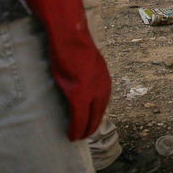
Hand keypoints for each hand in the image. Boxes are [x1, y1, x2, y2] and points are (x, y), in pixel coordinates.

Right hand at [12, 0, 110, 139]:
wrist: (69, 35)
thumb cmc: (72, 42)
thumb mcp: (82, 59)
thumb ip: (83, 71)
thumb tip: (76, 74)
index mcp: (103, 77)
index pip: (101, 102)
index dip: (95, 114)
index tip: (89, 123)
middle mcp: (102, 86)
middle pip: (99, 113)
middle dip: (91, 125)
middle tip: (83, 136)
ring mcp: (92, 91)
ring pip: (90, 118)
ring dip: (83, 130)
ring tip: (76, 138)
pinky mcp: (79, 95)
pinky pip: (79, 118)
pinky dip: (75, 128)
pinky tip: (71, 136)